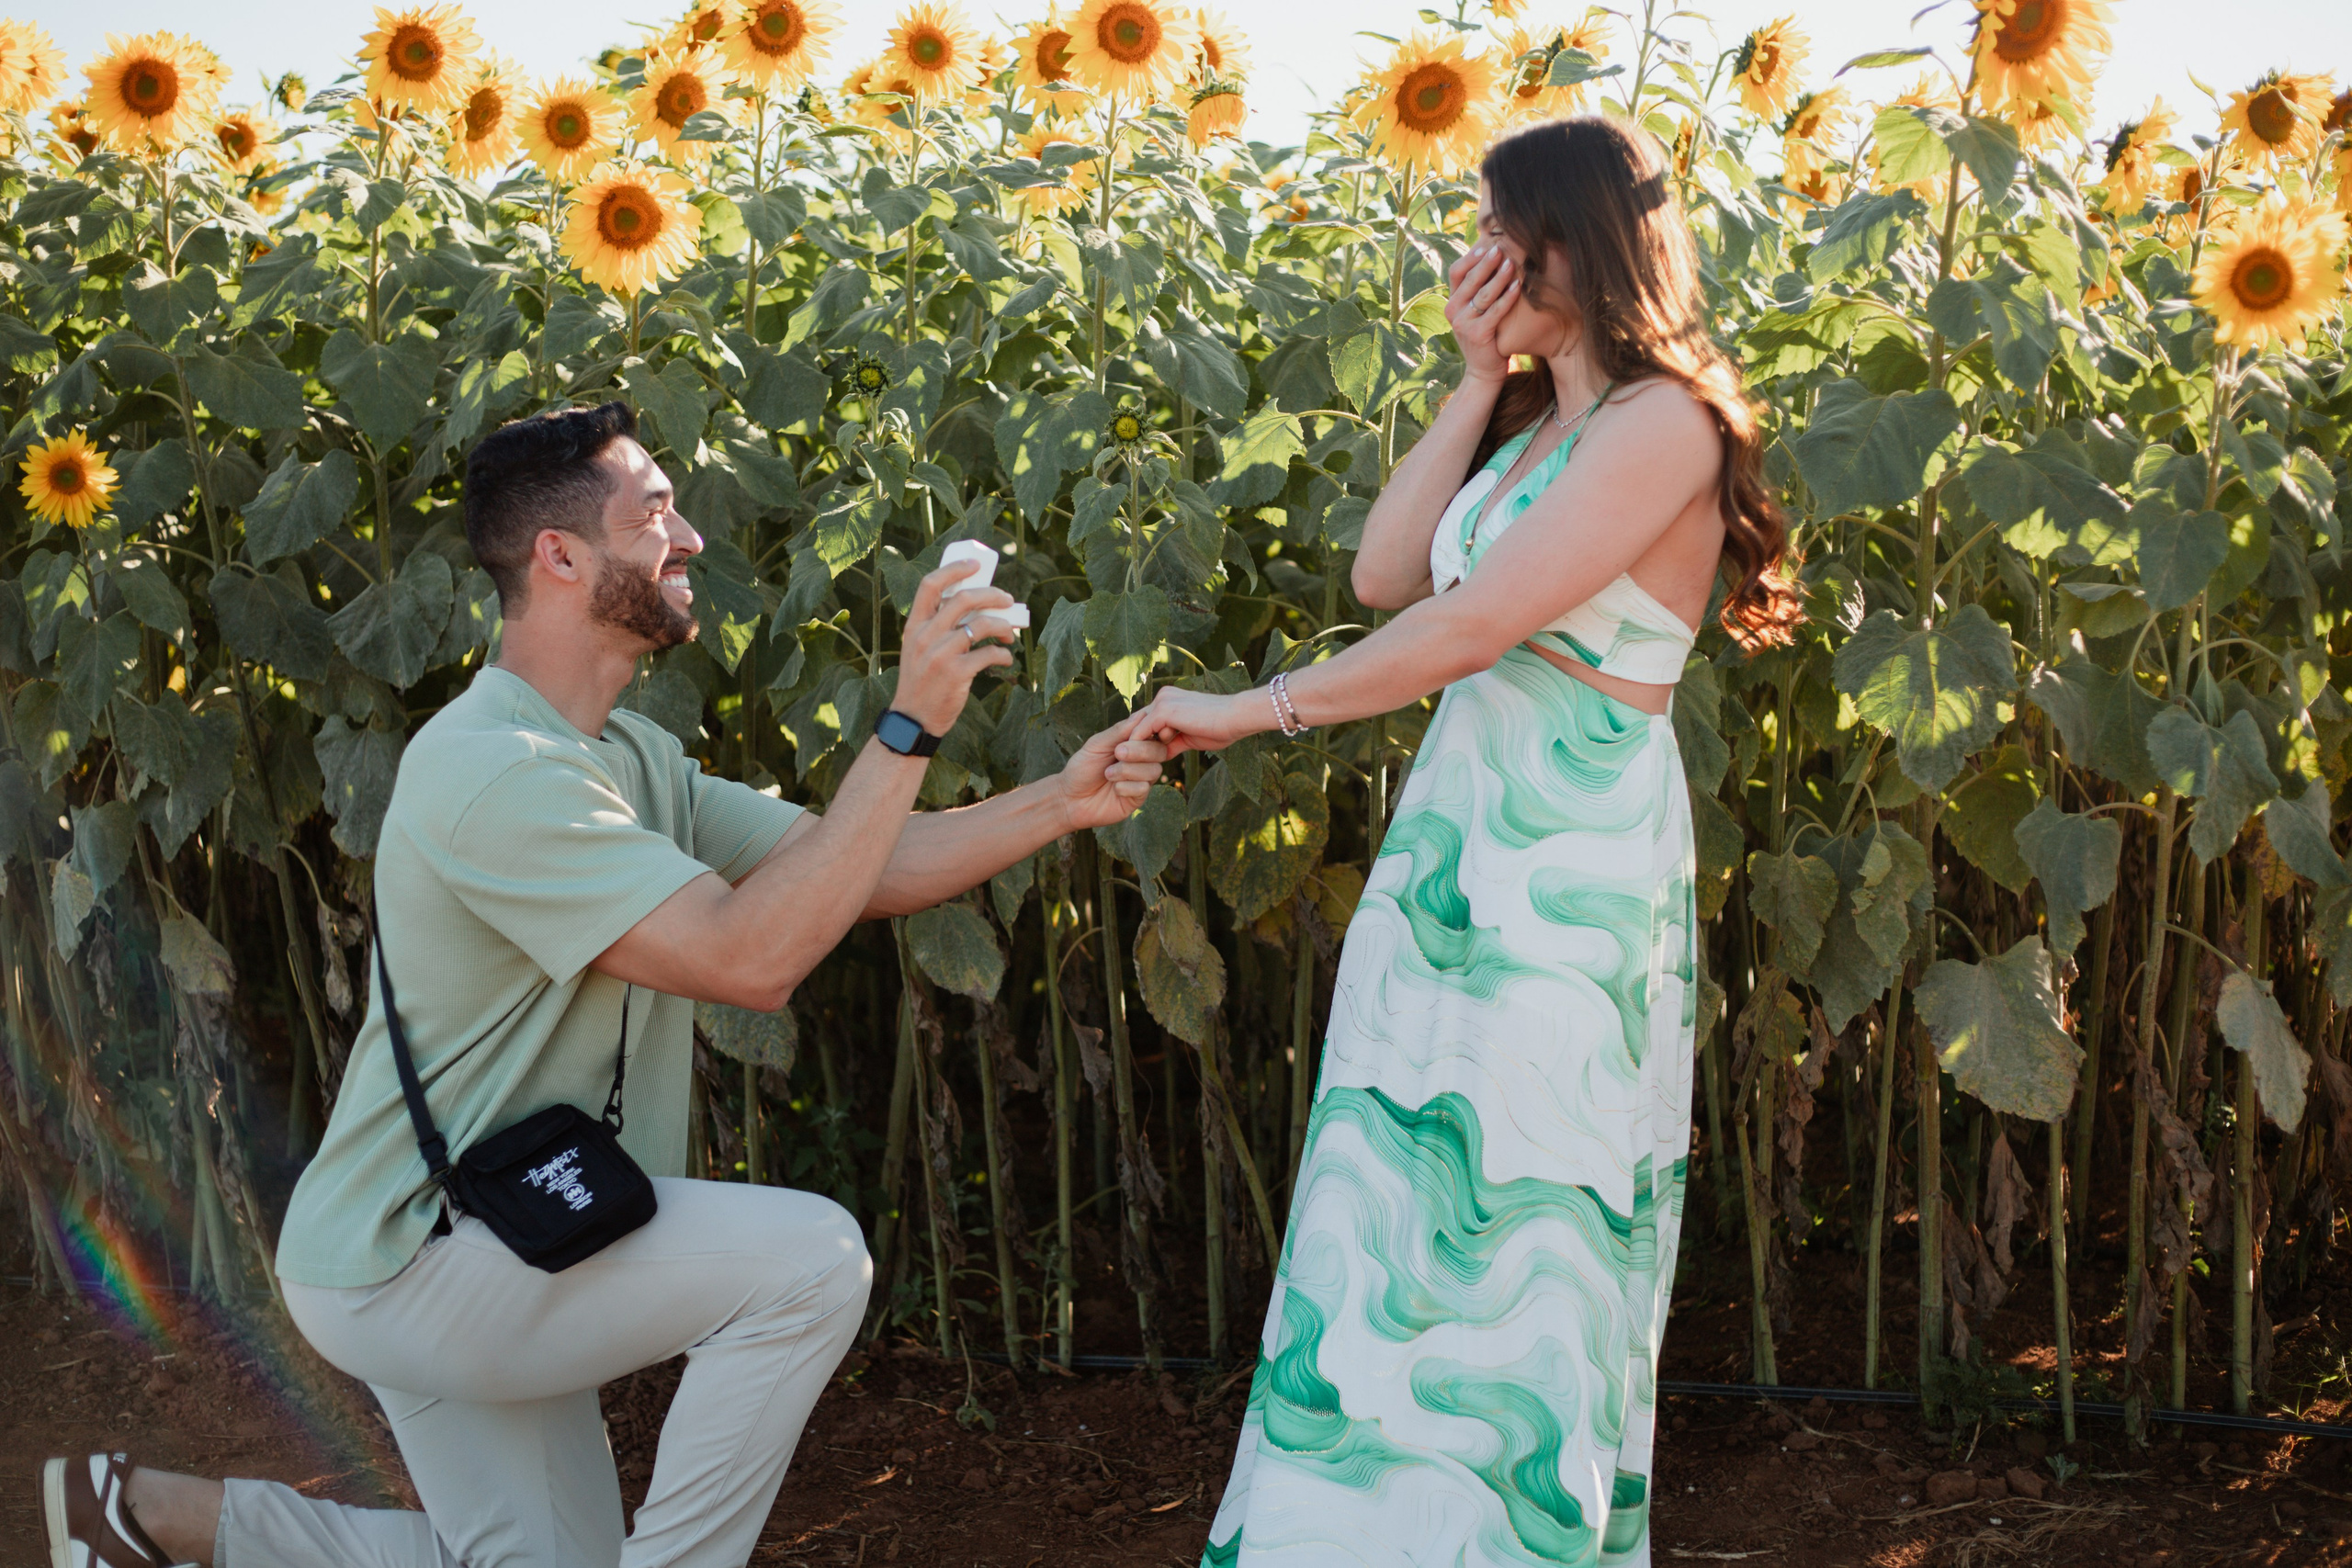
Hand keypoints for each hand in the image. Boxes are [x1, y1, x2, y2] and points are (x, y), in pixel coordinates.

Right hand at [892, 559, 1017, 737]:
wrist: (914, 718)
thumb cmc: (922, 681)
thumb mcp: (918, 649)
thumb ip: (937, 627)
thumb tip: (976, 606)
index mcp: (914, 626)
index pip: (930, 585)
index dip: (954, 569)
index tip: (976, 565)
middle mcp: (926, 636)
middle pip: (964, 598)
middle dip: (992, 595)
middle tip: (1008, 600)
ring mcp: (941, 654)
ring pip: (981, 624)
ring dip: (1003, 626)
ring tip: (1008, 634)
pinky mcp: (957, 673)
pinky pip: (989, 653)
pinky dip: (1003, 654)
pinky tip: (1005, 659)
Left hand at [1057, 711, 1170, 831]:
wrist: (1071, 798)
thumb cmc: (1083, 767)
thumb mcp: (1097, 744)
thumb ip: (1120, 731)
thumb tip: (1143, 714)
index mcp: (1133, 743)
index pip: (1153, 732)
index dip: (1151, 731)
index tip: (1134, 735)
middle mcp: (1142, 760)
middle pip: (1160, 750)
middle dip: (1141, 750)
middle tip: (1118, 753)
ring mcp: (1142, 779)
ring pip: (1154, 770)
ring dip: (1128, 770)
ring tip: (1108, 773)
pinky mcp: (1139, 797)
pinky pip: (1144, 788)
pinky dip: (1126, 787)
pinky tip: (1114, 789)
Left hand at [1132, 686, 1268, 758]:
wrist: (1235, 718)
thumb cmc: (1220, 728)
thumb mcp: (1190, 737)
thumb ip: (1173, 742)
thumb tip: (1160, 755)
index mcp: (1170, 699)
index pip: (1146, 721)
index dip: (1141, 741)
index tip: (1133, 760)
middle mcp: (1163, 696)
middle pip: (1137, 723)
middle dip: (1132, 745)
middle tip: (1121, 765)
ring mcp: (1162, 702)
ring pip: (1136, 728)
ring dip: (1132, 748)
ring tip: (1125, 766)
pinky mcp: (1163, 711)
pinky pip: (1141, 733)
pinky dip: (1137, 749)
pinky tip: (1134, 763)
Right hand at [1445, 240, 1519, 386]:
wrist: (1483, 370)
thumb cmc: (1486, 336)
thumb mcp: (1475, 312)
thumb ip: (1477, 291)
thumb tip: (1492, 259)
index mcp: (1451, 302)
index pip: (1456, 272)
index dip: (1471, 258)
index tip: (1487, 246)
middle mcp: (1453, 311)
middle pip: (1470, 280)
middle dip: (1487, 262)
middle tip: (1501, 248)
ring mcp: (1463, 324)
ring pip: (1482, 294)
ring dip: (1499, 277)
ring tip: (1512, 263)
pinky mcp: (1477, 334)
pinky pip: (1495, 311)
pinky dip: (1507, 297)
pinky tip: (1518, 286)